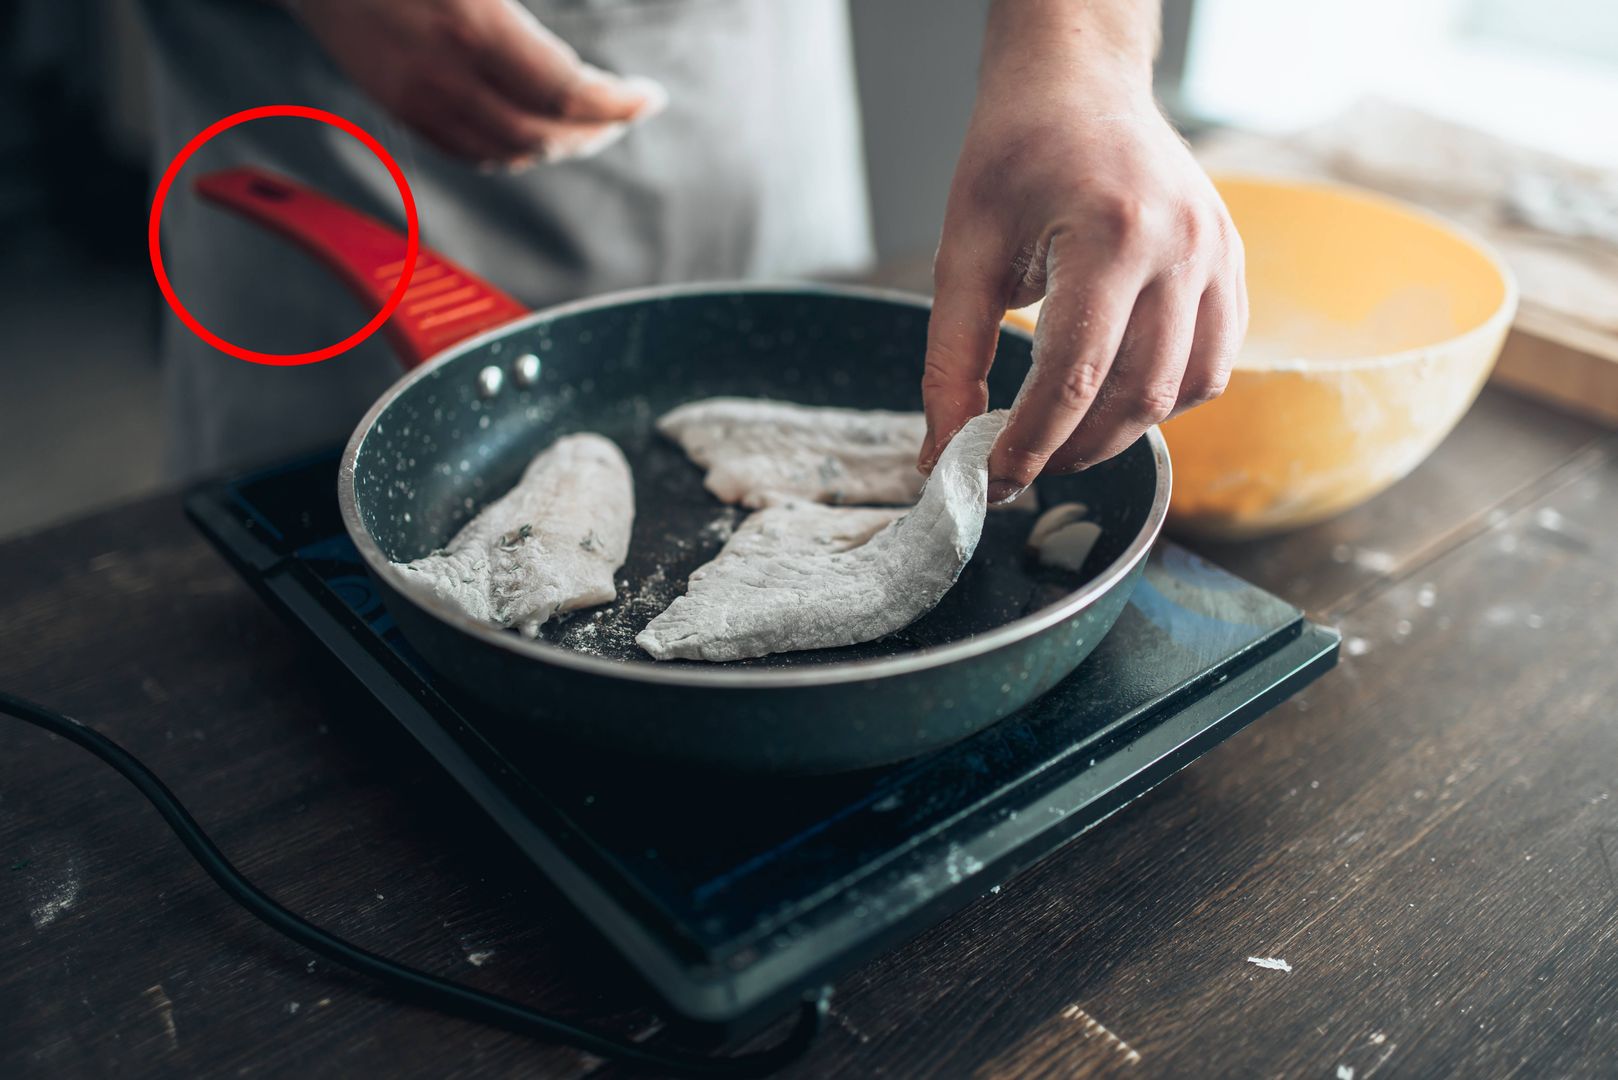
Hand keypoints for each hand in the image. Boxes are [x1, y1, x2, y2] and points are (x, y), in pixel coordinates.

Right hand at [293, 0, 663, 166]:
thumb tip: (576, 53)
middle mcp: (444, 72)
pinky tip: (534, 134)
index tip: (649, 97)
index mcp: (473, 24)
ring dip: (559, 145)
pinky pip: (467, 152)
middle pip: (543, 135)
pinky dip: (512, 153)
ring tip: (590, 125)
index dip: (618, 103)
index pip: (567, 93)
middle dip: (596, 129)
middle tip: (626, 111)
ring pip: (508, 154)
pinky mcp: (395, 104)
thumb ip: (525, 11)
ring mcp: (416, 95)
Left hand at [919, 5, 1245, 502]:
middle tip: (1022, 467)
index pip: (1076, 373)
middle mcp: (1182, 244)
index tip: (994, 481)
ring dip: (1122, 432)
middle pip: (1138, 393)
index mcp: (1111, 231)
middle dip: (1075, 448)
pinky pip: (1213, 362)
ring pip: (1185, 389)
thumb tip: (942, 454)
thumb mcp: (963, 250)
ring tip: (1063, 437)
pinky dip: (1165, 397)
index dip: (1032, 442)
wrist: (1079, 85)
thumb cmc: (1014, 156)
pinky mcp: (1231, 264)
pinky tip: (1113, 396)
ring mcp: (1219, 254)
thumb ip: (952, 359)